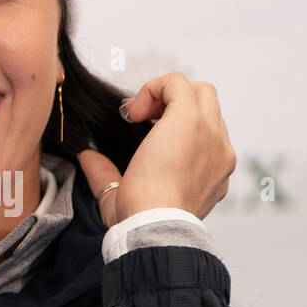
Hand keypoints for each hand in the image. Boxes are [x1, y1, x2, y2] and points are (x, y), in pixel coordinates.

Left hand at [77, 72, 236, 228]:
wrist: (154, 223)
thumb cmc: (144, 219)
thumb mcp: (124, 197)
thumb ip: (107, 176)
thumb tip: (87, 158)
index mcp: (212, 171)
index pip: (204, 134)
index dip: (174, 127)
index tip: (144, 138)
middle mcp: (219, 151)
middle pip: (208, 105)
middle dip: (176, 104)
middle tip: (142, 121)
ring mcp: (210, 133)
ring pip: (199, 91)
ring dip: (167, 95)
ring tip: (138, 116)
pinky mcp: (191, 118)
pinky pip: (176, 83)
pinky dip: (153, 88)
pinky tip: (133, 112)